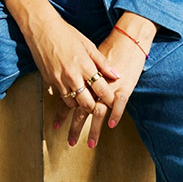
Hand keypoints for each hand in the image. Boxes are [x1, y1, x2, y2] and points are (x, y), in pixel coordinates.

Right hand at [3, 0, 119, 129]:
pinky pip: (61, 95)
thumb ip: (102, 62)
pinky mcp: (49, 81)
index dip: (109, 98)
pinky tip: (72, 93)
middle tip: (100, 107)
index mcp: (84, 66)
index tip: (114, 102)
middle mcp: (72, 76)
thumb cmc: (65, 33)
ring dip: (80, 104)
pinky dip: (68, 97)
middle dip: (95, 108)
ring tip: (86, 101)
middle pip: (87, 103)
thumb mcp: (88, 45)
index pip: (101, 89)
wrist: (41, 29)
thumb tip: (116, 74)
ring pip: (72, 103)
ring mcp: (59, 80)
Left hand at [62, 15, 154, 146]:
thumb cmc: (104, 47)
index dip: (62, 115)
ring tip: (91, 144)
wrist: (125, 37)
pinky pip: (118, 102)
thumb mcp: (78, 58)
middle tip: (70, 143)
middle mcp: (90, 84)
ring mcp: (106, 85)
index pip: (67, 101)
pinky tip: (111, 125)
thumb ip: (71, 73)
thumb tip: (60, 85)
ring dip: (94, 129)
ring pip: (97, 109)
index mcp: (77, 78)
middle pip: (80, 110)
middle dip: (75, 128)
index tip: (57, 128)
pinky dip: (115, 114)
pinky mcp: (122, 84)